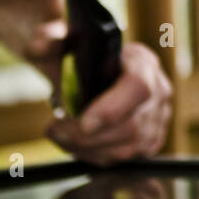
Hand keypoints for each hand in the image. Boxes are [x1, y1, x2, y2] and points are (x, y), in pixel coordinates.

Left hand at [46, 42, 172, 166]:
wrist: (87, 73)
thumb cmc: (76, 57)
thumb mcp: (60, 42)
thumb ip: (48, 38)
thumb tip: (39, 44)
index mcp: (142, 60)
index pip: (139, 86)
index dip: (112, 108)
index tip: (82, 123)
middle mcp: (159, 88)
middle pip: (132, 126)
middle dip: (88, 137)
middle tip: (55, 131)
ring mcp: (159, 117)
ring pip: (129, 148)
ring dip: (89, 150)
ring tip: (62, 138)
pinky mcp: (151, 139)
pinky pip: (126, 159)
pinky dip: (97, 157)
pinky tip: (78, 146)